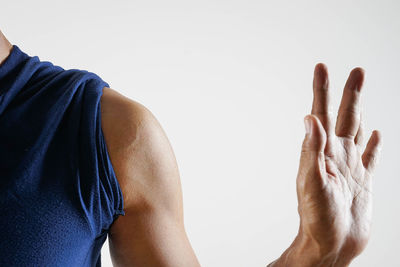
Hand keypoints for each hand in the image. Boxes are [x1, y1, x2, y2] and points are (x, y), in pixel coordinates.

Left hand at [271, 64, 382, 266]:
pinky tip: (375, 134)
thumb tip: (309, 118)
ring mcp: (349, 167)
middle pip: (344, 117)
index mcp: (320, 153)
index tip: (322, 67)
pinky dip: (373, 144)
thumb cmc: (317, 219)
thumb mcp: (313, 182)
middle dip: (349, 93)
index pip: (321, 114)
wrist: (331, 245)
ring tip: (360, 95)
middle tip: (357, 71)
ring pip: (357, 131)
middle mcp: (335, 156)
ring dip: (360, 111)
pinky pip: (370, 157)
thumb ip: (311, 150)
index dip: (322, 90)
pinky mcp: (363, 181)